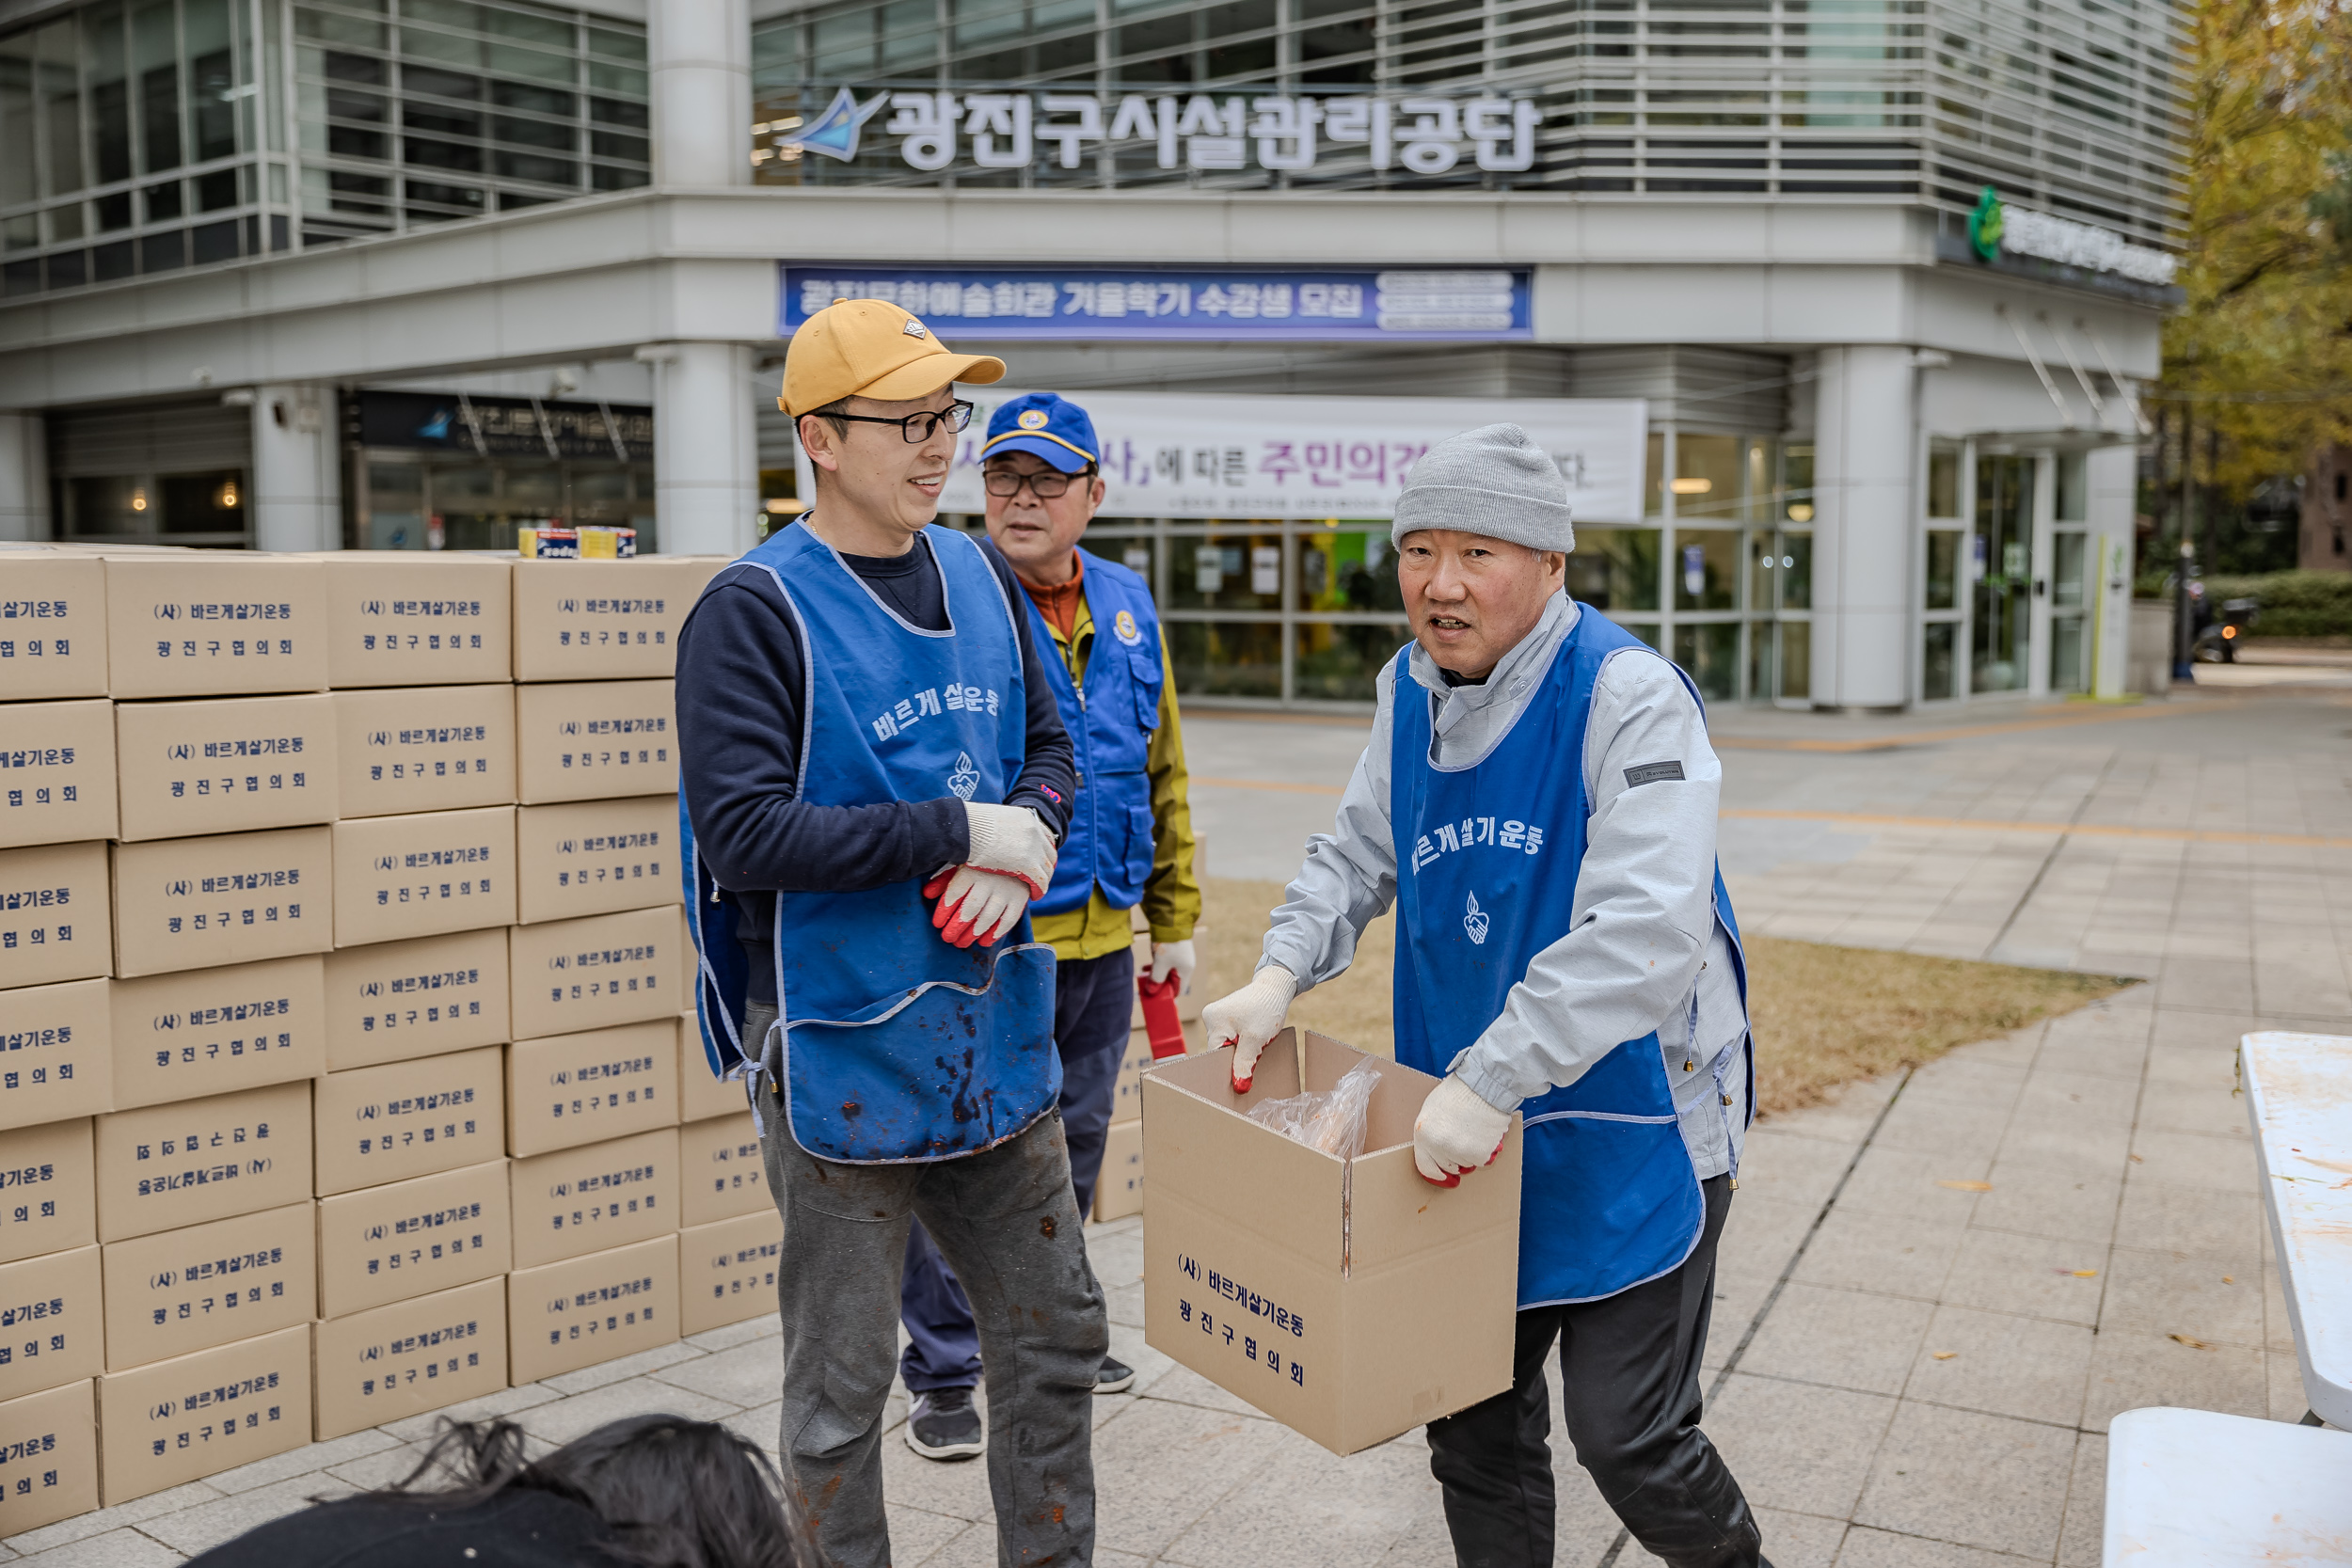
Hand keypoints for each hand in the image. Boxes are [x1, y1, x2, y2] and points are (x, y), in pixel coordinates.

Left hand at [922, 865, 1031, 947]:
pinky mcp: (1020, 898)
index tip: (937, 923)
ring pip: (989, 916)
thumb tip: (927, 894)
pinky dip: (996, 933)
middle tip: (947, 938)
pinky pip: (1009, 919)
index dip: (944, 910)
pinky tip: (985, 941)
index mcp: (972, 868)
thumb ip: (944, 878)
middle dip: (957, 926)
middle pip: (971, 908)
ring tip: (962, 943)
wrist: (1017, 851)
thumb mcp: (961, 863)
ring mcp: (1006, 890)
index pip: (955, 892)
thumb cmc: (981, 861)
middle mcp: (990, 879)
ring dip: (974, 933)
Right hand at [962, 802, 1056, 897]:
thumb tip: (995, 834)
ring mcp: (1032, 846)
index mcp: (1026, 818)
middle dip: (1046, 866)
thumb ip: (1001, 828)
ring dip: (1043, 879)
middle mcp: (1033, 830)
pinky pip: (1040, 880)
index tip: (1040, 859)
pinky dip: (1039, 889)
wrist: (965, 826)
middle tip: (1041, 876)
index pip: (1044, 836)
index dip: (1043, 850)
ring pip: (1046, 868)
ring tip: (1038, 889)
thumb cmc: (968, 824)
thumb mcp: (991, 820)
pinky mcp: (1026, 863)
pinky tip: (1035, 895)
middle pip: (1048, 853)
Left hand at [1147, 938, 1196, 993]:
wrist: (1170, 920)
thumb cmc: (1168, 945)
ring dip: (1156, 974)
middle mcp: (1185, 964)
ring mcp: (1180, 956)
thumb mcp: (1160, 965)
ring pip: (1168, 971)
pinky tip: (1147, 966)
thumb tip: (1151, 992)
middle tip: (1146, 987)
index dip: (1168, 995)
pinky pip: (1166, 962)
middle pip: (1172, 981)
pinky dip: (1157, 965)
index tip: (1155, 998)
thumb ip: (1156, 979)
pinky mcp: (1174, 949)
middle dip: (1159, 984)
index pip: (1179, 990)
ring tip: (1144, 976)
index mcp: (1186, 971)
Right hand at [1200, 965, 1296, 1092]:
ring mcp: (1217, 1016)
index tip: (1242, 1078)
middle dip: (1236, 1057)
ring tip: (1256, 1043)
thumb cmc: (1266, 1009)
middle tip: (1254, 1058)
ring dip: (1241, 1049)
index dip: (1229, 1068)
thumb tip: (1239, 1087)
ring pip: (1226, 1044)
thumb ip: (1244, 1063)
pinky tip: (1252, 1039)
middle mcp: (1210, 1017)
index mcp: (1214, 1021)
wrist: (1276, 988)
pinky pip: (1230, 1036)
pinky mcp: (1225, 1016)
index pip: (1215, 1055)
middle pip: (1220, 1050)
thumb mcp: (1256, 1039)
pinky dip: (1242, 1042)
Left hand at [1413, 1075, 1511, 1185]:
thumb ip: (1429, 1134)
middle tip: (1463, 1138)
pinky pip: (1481, 1160)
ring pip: (1466, 1163)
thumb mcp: (1431, 1111)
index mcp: (1423, 1135)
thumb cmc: (1458, 1093)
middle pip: (1448, 1166)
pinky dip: (1484, 1150)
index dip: (1435, 1173)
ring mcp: (1459, 1152)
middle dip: (1454, 1157)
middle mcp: (1439, 1147)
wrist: (1482, 1086)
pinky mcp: (1479, 1154)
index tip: (1442, 1176)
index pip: (1425, 1167)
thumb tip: (1433, 1151)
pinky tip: (1483, 1133)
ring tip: (1473, 1129)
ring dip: (1470, 1152)